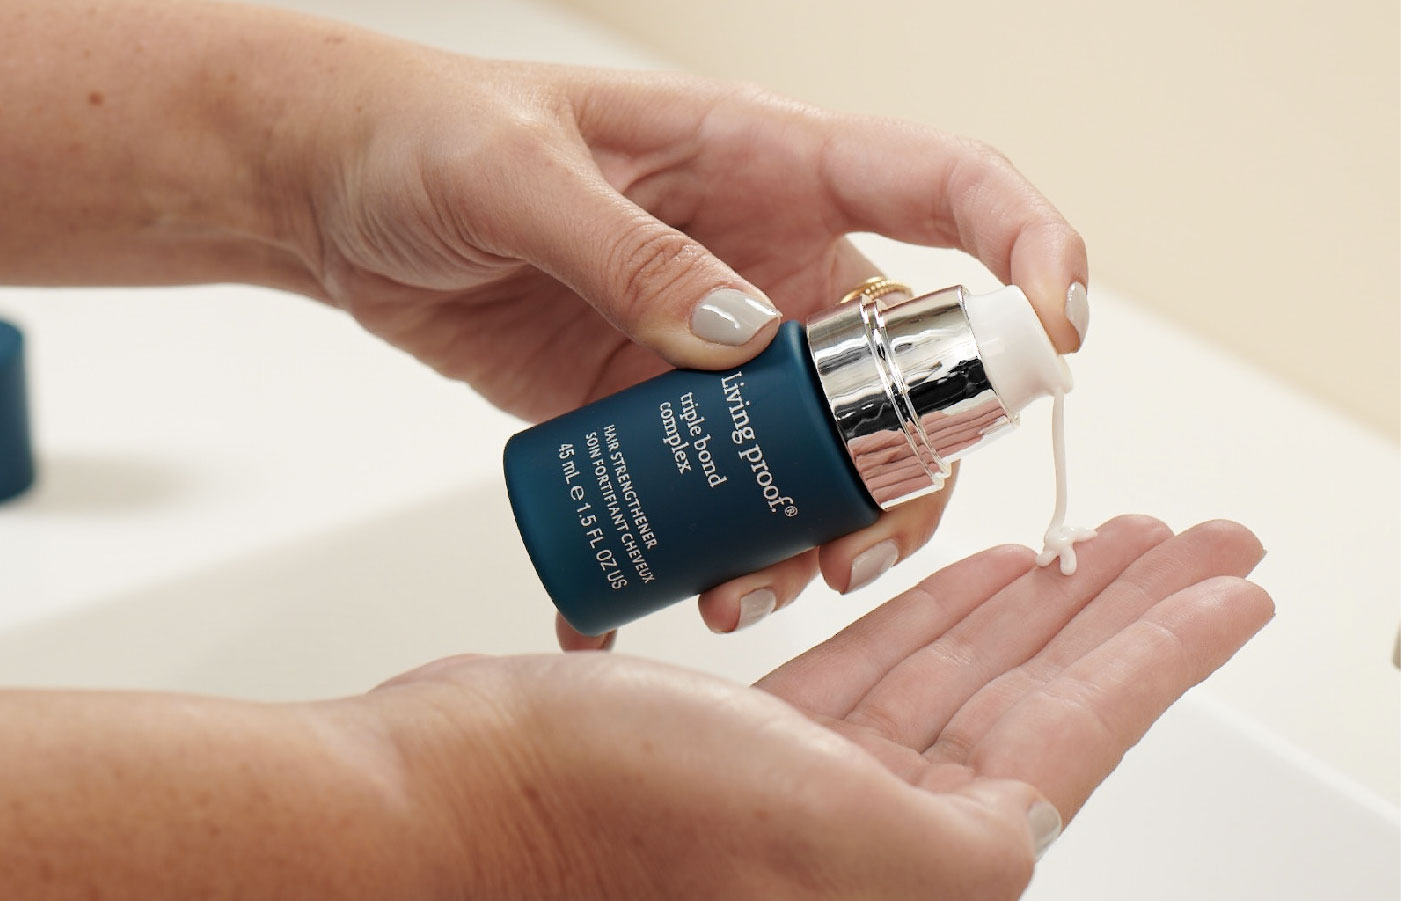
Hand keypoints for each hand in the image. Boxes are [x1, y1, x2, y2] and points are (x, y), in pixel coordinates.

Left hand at [274, 36, 1088, 644]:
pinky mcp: (659, 409)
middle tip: (847, 546)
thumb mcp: (519, 174)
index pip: (950, 188)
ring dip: (812, 531)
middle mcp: (772, 262)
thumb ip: (629, 253)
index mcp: (770, 165)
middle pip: (907, 369)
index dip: (1030, 250)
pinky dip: (707, 549)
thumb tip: (741, 338)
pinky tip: (655, 595)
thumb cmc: (428, 135)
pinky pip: (720, 488)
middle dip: (908, 466)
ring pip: (823, 450)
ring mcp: (720, 346)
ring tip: (744, 591)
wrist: (343, 195)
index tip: (1058, 337)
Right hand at [354, 516, 1269, 897]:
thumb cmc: (606, 824)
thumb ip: (963, 840)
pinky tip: (971, 573)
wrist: (445, 804)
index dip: (1167, 648)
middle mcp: (875, 844)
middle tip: (1188, 539)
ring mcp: (814, 791)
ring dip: (1030, 600)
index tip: (1233, 584)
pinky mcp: (753, 746)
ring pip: (960, 673)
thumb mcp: (830, 839)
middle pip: (1034, 696)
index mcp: (916, 873)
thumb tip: (1034, 828)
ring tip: (1093, 539)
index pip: (1081, 735)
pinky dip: (928, 612)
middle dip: (1117, 611)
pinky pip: (876, 667)